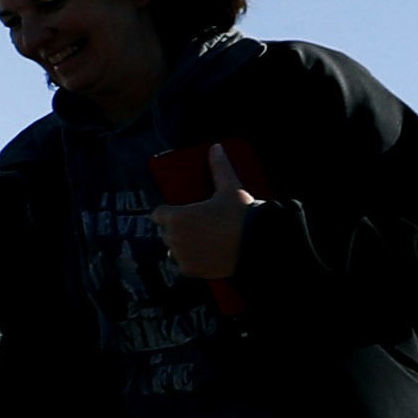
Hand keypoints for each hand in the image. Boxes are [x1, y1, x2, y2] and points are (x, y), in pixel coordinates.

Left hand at [153, 139, 258, 282]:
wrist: (259, 243)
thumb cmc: (242, 214)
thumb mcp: (230, 187)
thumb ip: (219, 167)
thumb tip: (216, 147)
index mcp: (177, 216)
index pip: (158, 214)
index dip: (167, 213)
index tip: (179, 213)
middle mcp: (173, 237)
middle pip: (166, 233)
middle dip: (176, 229)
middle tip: (196, 226)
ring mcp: (181, 255)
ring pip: (173, 250)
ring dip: (181, 246)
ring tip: (200, 241)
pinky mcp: (191, 270)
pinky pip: (182, 266)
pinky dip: (190, 262)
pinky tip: (202, 256)